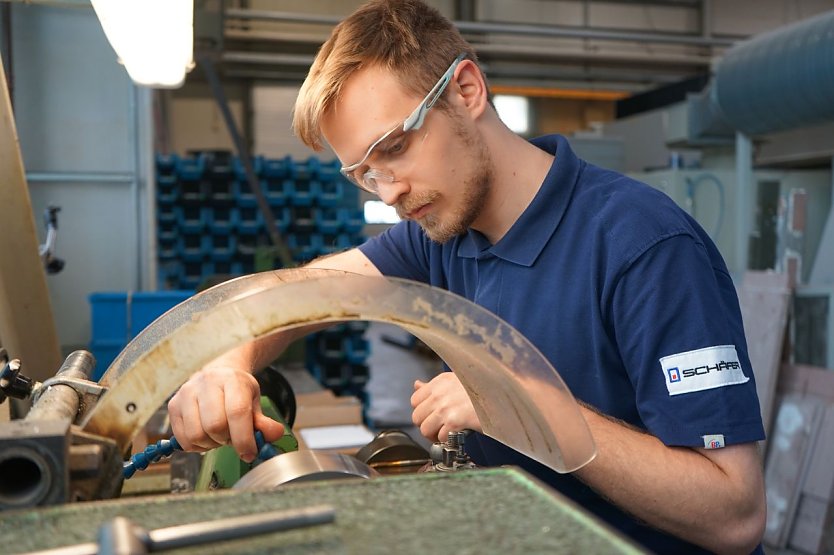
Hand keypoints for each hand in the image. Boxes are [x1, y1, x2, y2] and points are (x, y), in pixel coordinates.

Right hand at [168, 366, 283, 461]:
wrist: (217, 374)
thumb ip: (264, 421)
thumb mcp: (254, 401)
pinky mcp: (173, 405)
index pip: (237, 412)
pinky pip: (183, 439)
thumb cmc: (237, 390)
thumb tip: (275, 435)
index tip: (250, 453)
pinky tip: (206, 435)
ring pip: (196, 435)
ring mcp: (186, 393)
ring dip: (211, 444)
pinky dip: (197, 446)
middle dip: (227, 440)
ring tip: (219, 435)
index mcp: (232, 379)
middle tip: (232, 437)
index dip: (244, 438)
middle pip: (215, 426)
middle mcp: (206, 383)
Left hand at [410, 372, 480, 441]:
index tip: (431, 415)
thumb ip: (435, 385)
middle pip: (417, 416)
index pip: (415, 400)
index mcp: (439, 382)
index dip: (422, 411)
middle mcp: (440, 393)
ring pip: (425, 429)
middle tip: (438, 428)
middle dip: (426, 425)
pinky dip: (447, 439)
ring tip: (446, 433)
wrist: (503, 398)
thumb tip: (417, 385)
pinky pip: (440, 437)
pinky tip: (456, 434)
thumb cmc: (484, 389)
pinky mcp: (454, 421)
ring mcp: (446, 407)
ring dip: (434, 435)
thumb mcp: (456, 380)